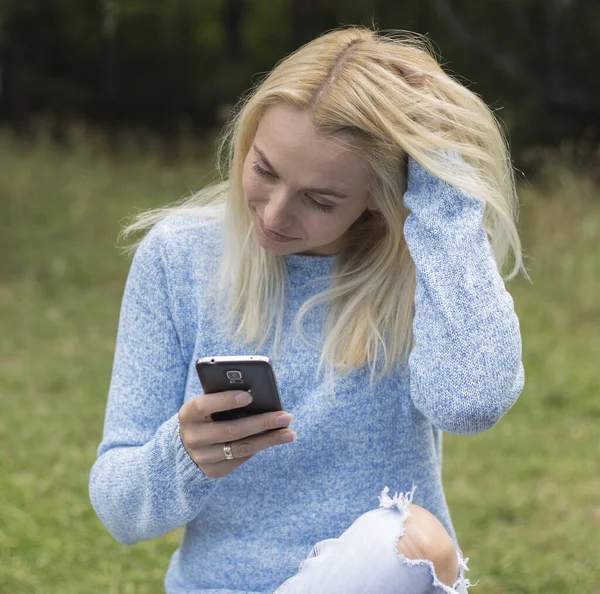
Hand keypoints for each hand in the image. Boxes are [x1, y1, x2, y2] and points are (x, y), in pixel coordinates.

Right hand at [178, 391, 295, 478]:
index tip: (249, 395)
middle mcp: (193, 437)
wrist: (186, 444)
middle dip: (262, 423)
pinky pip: (241, 458)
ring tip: (290, 432)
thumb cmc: (205, 414)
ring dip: (269, 440)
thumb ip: (224, 398)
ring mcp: (202, 457)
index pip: (205, 406)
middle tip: (286, 416)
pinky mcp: (213, 471)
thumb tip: (259, 396)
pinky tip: (275, 439)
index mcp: (188, 414)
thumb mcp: (207, 404)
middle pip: (232, 430)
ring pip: (241, 448)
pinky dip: (260, 446)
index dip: (226, 401)